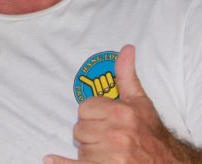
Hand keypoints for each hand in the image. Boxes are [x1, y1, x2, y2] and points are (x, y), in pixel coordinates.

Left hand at [44, 45, 178, 163]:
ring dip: (90, 152)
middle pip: (79, 129)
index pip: (84, 109)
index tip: (104, 121)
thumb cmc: (152, 134)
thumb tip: (126, 49)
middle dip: (90, 134)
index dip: (92, 115)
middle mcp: (116, 134)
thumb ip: (127, 75)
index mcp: (121, 113)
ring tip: (109, 153)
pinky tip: (50, 159)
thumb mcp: (140, 102)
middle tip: (108, 139)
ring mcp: (111, 157)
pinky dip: (61, 163)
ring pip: (80, 149)